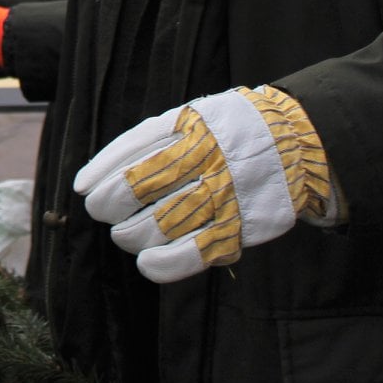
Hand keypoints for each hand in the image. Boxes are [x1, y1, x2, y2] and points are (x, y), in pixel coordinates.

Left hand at [74, 84, 340, 283]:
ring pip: (160, 223)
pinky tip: (147, 264)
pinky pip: (194, 252)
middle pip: (137, 187)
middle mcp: (204, 158)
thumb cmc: (229, 134)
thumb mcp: (193, 119)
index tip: (83, 189)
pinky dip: (164, 264)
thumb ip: (151, 141)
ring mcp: (223, 193)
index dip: (100, 172)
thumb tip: (94, 177)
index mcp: (188, 126)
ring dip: (131, 235)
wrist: (299, 142)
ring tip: (126, 235)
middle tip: (103, 211)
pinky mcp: (241, 227)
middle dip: (108, 205)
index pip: (131, 148)